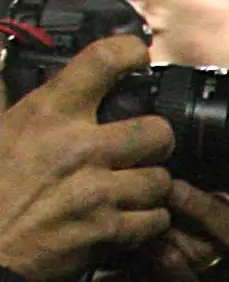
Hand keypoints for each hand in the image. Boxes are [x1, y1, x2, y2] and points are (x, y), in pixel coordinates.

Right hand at [0, 35, 178, 281]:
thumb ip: (13, 101)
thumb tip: (20, 71)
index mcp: (45, 115)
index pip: (100, 62)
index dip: (127, 52)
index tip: (135, 55)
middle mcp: (77, 147)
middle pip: (157, 130)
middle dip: (154, 142)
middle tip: (140, 150)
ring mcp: (97, 190)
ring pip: (161, 180)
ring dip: (149, 188)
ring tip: (127, 191)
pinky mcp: (107, 229)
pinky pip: (155, 220)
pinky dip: (146, 224)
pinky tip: (124, 220)